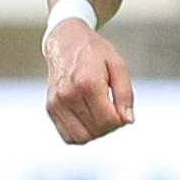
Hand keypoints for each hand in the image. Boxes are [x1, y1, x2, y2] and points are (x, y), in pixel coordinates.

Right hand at [44, 23, 136, 143]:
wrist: (65, 41)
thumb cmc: (94, 52)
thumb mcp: (118, 65)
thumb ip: (125, 94)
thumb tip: (128, 120)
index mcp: (88, 82)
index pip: (108, 120)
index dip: (121, 120)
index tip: (121, 109)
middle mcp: (68, 95)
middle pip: (96, 130)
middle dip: (110, 126)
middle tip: (113, 110)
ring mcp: (56, 103)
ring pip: (81, 138)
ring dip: (96, 133)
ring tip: (100, 115)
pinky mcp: (50, 108)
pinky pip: (68, 136)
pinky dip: (81, 134)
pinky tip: (88, 119)